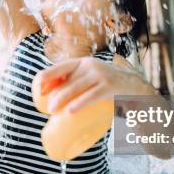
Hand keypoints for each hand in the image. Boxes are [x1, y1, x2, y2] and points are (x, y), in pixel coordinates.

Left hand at [37, 57, 155, 113]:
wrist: (134, 85)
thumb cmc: (106, 85)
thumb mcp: (91, 78)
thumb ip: (76, 82)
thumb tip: (52, 97)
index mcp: (83, 63)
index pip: (61, 67)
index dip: (48, 77)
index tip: (39, 89)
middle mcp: (90, 66)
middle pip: (67, 80)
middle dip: (55, 94)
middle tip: (48, 108)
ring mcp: (100, 75)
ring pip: (76, 88)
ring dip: (62, 99)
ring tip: (53, 110)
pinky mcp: (108, 87)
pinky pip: (91, 96)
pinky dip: (79, 103)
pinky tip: (69, 110)